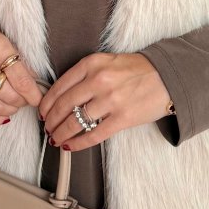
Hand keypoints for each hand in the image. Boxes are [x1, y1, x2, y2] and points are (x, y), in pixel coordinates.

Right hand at [0, 17, 43, 126]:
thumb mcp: (5, 41)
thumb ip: (20, 62)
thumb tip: (35, 86)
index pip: (20, 78)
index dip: (33, 94)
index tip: (37, 98)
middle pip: (8, 94)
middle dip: (21, 101)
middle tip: (25, 100)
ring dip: (8, 110)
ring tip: (12, 106)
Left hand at [38, 52, 171, 151]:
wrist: (167, 76)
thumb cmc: (137, 69)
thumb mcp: (108, 61)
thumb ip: (86, 74)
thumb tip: (63, 95)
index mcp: (93, 64)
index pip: (60, 86)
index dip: (47, 103)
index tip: (42, 111)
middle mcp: (99, 80)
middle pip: (64, 105)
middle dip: (51, 120)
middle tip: (47, 128)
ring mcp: (111, 100)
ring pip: (75, 122)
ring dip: (61, 133)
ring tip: (56, 139)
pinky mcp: (122, 118)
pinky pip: (93, 134)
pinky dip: (79, 143)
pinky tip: (71, 146)